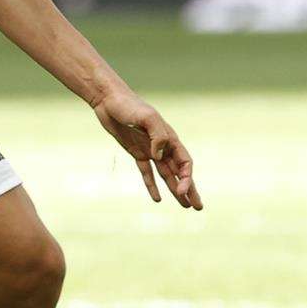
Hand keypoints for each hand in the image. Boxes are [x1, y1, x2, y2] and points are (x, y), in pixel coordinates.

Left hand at [91, 88, 200, 209]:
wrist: (109, 100)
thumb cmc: (129, 105)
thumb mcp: (146, 118)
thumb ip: (157, 136)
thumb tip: (158, 157)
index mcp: (170, 138)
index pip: (184, 163)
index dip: (186, 178)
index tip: (183, 191)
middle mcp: (163, 146)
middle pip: (179, 173)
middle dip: (189, 189)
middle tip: (198, 207)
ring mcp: (150, 150)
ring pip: (166, 175)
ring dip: (175, 190)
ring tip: (184, 206)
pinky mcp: (136, 152)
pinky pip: (147, 172)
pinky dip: (152, 185)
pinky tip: (157, 199)